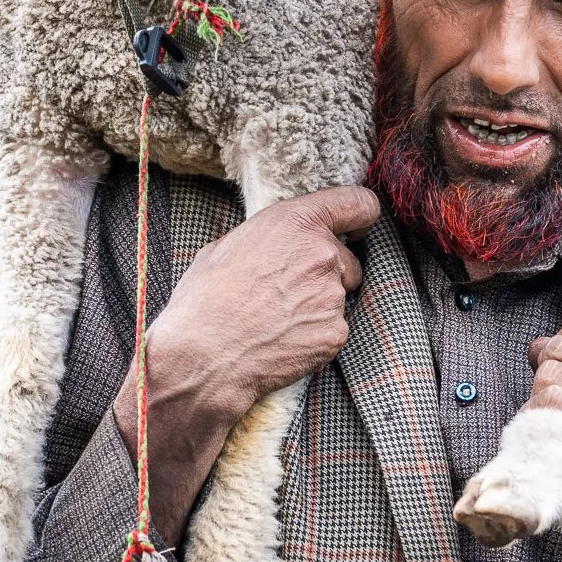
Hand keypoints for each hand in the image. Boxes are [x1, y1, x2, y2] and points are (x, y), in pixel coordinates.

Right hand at [145, 185, 379, 415]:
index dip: (359, 218)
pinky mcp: (335, 332)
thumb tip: (280, 240)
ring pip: (338, 296)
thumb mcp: (227, 246)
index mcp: (297, 222)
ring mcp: (333, 296)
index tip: (355, 230)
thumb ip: (269, 236)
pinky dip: (315, 334)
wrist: (202, 357)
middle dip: (327, 273)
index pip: (359, 204)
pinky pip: (333, 328)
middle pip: (348, 260)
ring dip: (318, 305)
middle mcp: (323, 255)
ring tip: (277, 319)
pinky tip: (282, 340)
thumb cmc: (205, 300)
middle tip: (287, 291)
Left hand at [525, 314, 561, 561]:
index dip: (558, 346)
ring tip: (551, 431)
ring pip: (552, 375)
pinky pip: (551, 404)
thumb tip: (539, 344)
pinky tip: (545, 442)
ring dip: (538, 402)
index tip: (556, 375)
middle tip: (551, 411)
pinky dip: (536, 421)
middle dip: (545, 375)